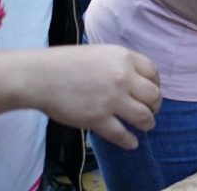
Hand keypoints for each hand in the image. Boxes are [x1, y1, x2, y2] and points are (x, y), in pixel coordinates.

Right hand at [23, 45, 160, 149]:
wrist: (40, 76)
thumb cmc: (66, 63)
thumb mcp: (102, 53)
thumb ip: (121, 64)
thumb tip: (135, 79)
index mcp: (125, 58)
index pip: (153, 72)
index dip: (156, 83)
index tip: (153, 91)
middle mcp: (123, 78)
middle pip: (153, 95)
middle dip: (155, 105)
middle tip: (152, 111)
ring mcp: (111, 100)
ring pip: (143, 115)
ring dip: (148, 123)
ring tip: (147, 126)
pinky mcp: (97, 119)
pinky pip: (121, 134)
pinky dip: (129, 140)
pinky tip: (132, 143)